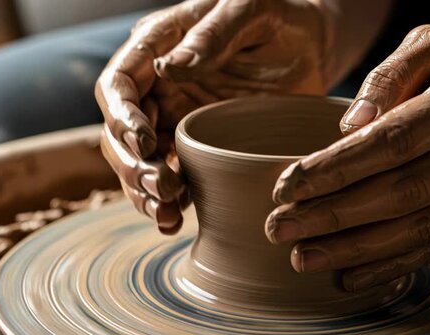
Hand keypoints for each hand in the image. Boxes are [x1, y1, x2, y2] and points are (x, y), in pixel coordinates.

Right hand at [96, 0, 327, 232]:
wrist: (311, 49)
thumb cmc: (280, 21)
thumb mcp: (251, 11)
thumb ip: (212, 34)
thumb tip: (167, 68)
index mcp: (159, 46)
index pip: (118, 84)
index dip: (122, 117)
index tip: (144, 144)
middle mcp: (159, 86)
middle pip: (120, 131)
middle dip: (133, 164)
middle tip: (164, 187)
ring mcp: (176, 118)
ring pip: (140, 161)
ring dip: (145, 190)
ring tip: (166, 214)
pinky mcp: (199, 145)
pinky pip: (172, 174)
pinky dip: (168, 200)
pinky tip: (174, 219)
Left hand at [265, 25, 429, 290]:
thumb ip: (388, 77)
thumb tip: (346, 127)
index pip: (395, 140)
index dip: (337, 167)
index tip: (286, 186)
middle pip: (403, 191)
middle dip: (334, 216)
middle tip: (278, 229)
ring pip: (419, 228)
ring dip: (356, 250)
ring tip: (303, 258)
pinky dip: (392, 266)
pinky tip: (349, 277)